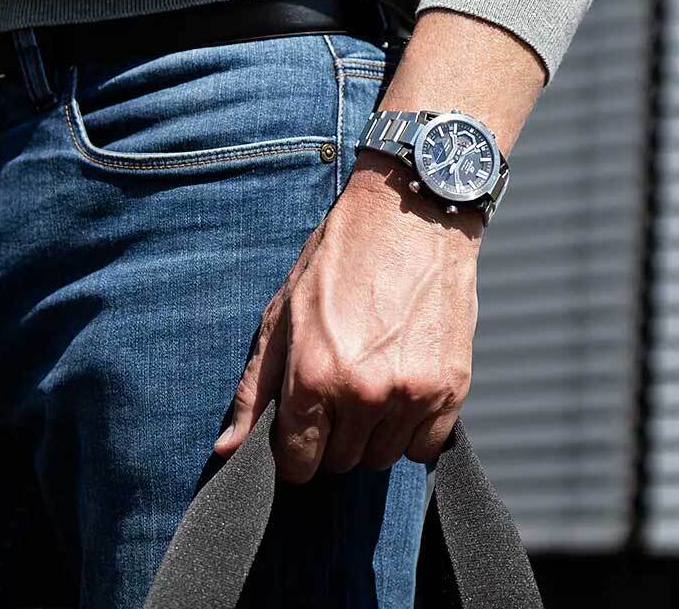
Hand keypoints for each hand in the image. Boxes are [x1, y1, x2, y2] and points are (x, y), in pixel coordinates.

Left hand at [213, 152, 480, 482]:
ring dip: (372, 433)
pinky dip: (412, 429)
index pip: (298, 463)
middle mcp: (362, 392)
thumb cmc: (341, 257)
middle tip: (338, 385)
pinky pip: (424, 447)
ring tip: (371, 379)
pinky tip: (402, 385)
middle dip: (332, 435)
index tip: (302, 425)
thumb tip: (227, 449)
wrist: (410, 216)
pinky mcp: (451, 388)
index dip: (295, 448)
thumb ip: (255, 388)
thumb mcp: (283, 311)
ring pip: (381, 458)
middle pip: (340, 462)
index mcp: (313, 374)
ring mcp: (411, 393)